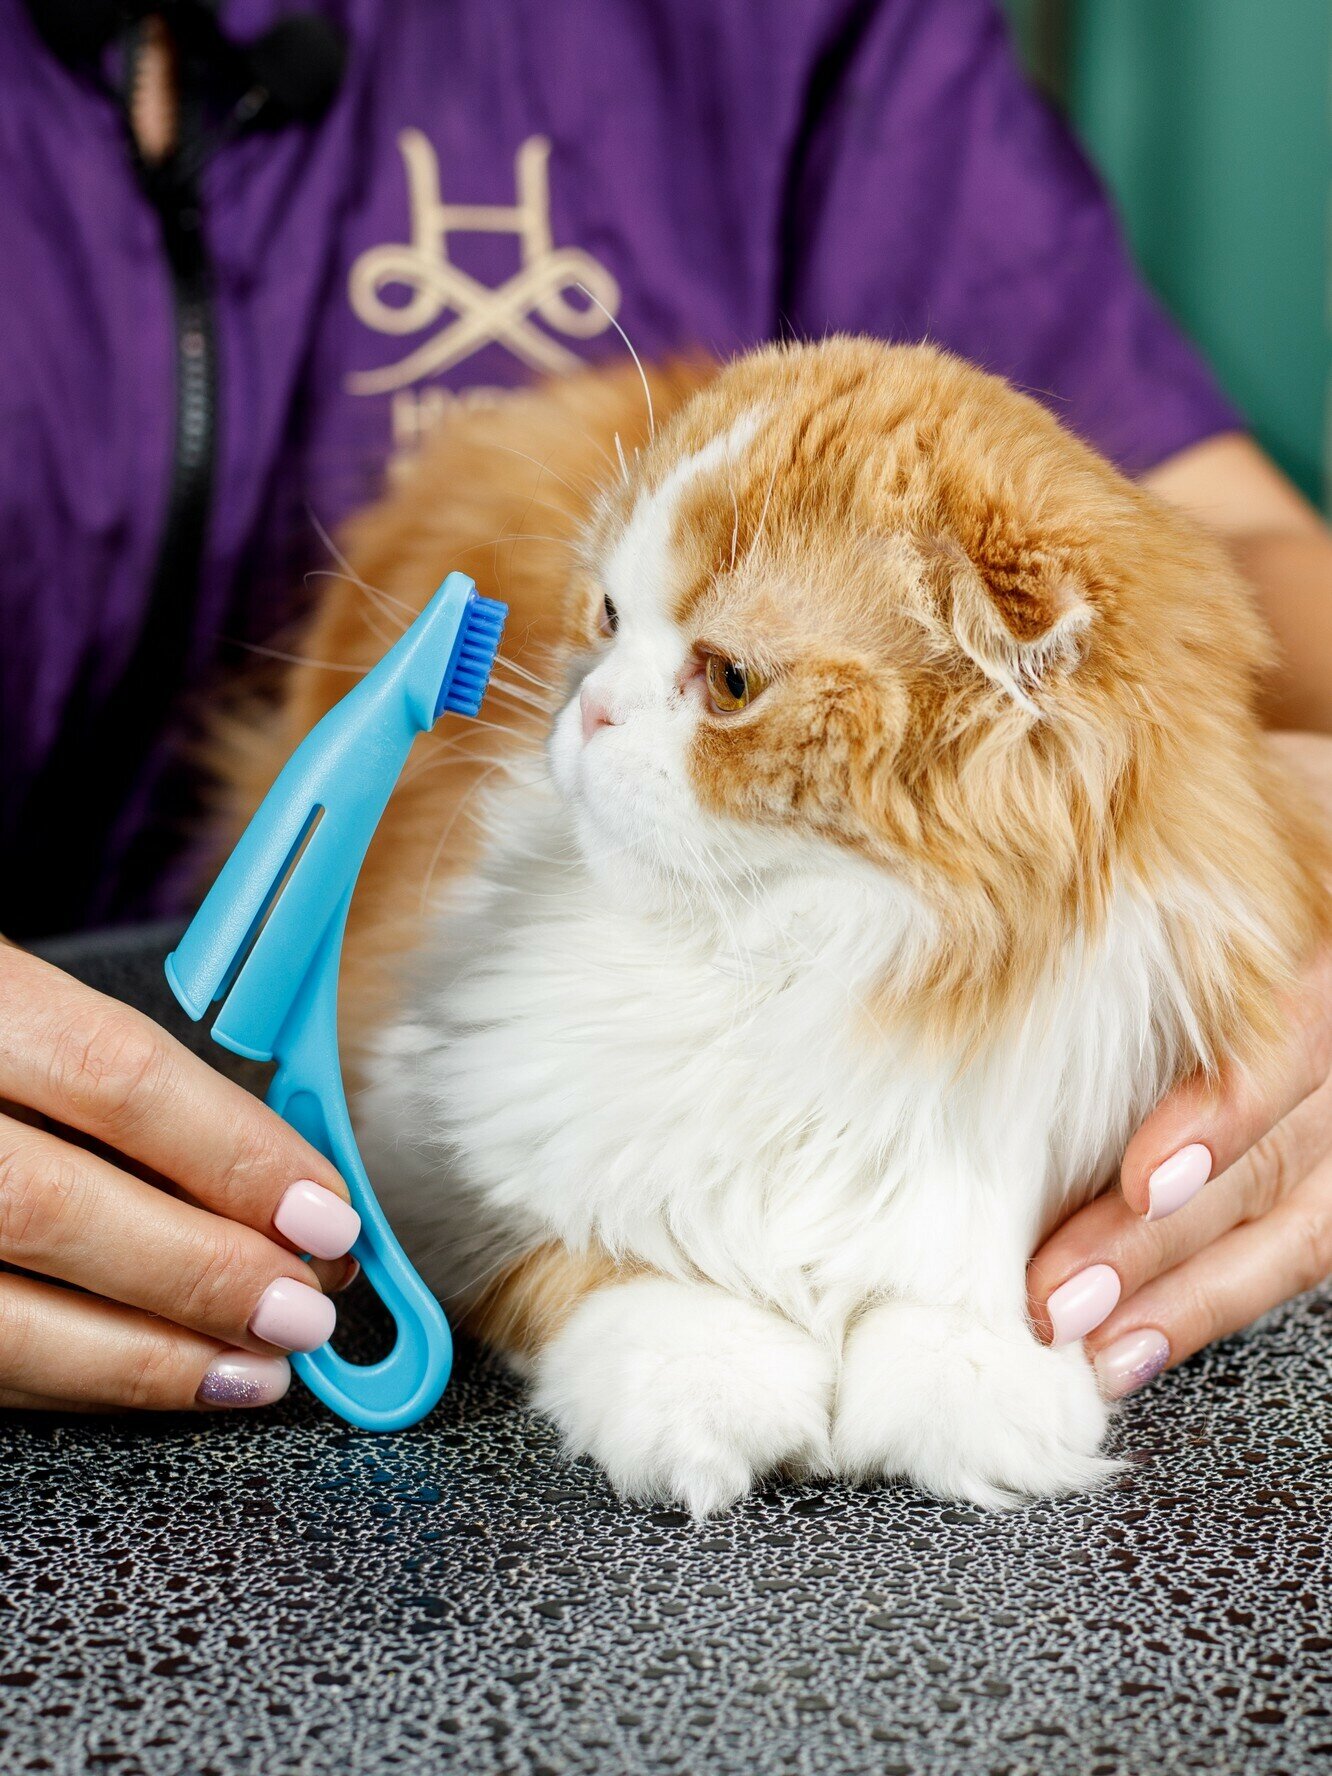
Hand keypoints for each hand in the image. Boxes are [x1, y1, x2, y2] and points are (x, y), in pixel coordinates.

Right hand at [0, 944, 360, 1411]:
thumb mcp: (23, 1000)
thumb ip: (126, 1079)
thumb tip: (277, 1169)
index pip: (118, 1077)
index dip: (236, 1155)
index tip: (327, 1213)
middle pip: (56, 1209)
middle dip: (202, 1273)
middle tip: (306, 1309)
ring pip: (2, 1320)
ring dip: (146, 1356)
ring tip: (257, 1369)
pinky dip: (74, 1378)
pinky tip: (154, 1377)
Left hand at [1027, 732, 1331, 1396]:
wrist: (1316, 837)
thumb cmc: (1229, 834)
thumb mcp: (1216, 840)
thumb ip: (1151, 905)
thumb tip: (974, 937)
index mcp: (1329, 955)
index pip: (1294, 1042)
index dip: (1222, 1116)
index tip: (1142, 1179)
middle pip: (1284, 1161)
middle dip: (1166, 1243)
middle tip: (1056, 1299)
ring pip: (1299, 1228)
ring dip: (1186, 1301)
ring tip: (1090, 1352)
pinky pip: (1300, 1249)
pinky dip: (1212, 1303)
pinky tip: (1138, 1346)